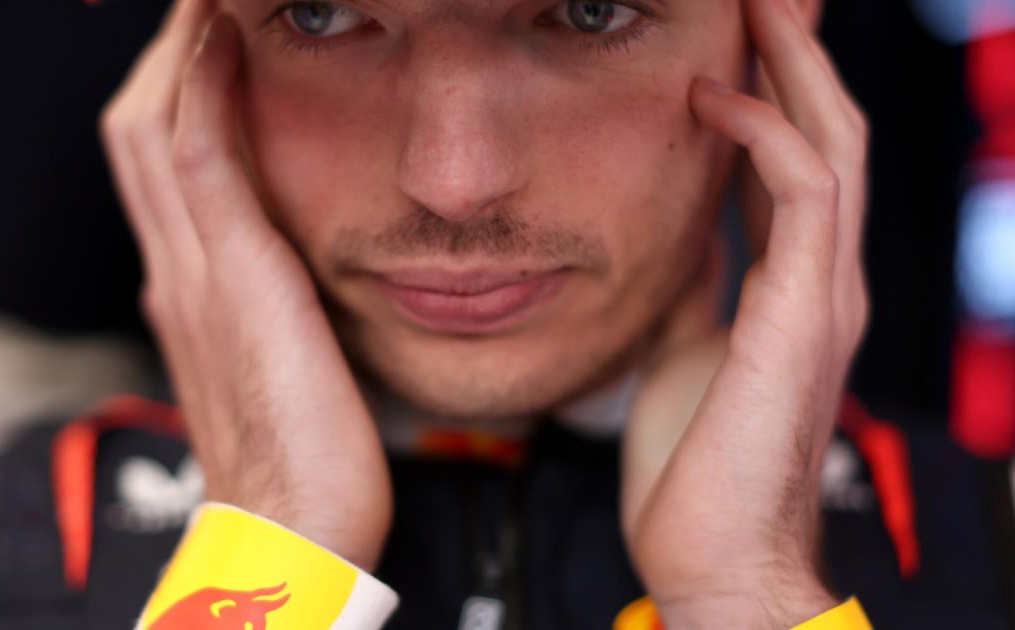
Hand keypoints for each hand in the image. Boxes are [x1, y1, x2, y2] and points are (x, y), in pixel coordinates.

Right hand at [99, 0, 391, 570]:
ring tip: (203, 9)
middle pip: (138, 131)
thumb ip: (269, 316)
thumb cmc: (298, 462)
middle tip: (198, 17)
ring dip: (175, 54)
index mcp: (188, 292)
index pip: (160, 165)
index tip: (205, 47)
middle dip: (165, 58)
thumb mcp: (277, 369)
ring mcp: (195, 274)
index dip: (174, 94)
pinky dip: (203, 91)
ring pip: (155, 129)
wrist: (290, 530)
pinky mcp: (235, 281)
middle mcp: (178, 273)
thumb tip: (292, 281)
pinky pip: (203, 161)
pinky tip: (221, 37)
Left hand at [620, 0, 870, 624]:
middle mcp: (824, 280)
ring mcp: (824, 294)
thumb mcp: (683, 346)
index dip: (775, 89)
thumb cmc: (694, 464)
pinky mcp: (803, 315)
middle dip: (797, 52)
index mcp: (795, 288)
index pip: (798, 160)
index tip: (736, 34)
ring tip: (759, 4)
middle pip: (830, 132)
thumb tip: (679, 229)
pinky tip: (710, 96)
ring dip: (796, 64)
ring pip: (831, 143)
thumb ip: (694, 284)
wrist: (710, 555)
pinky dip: (761, 133)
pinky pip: (800, 195)